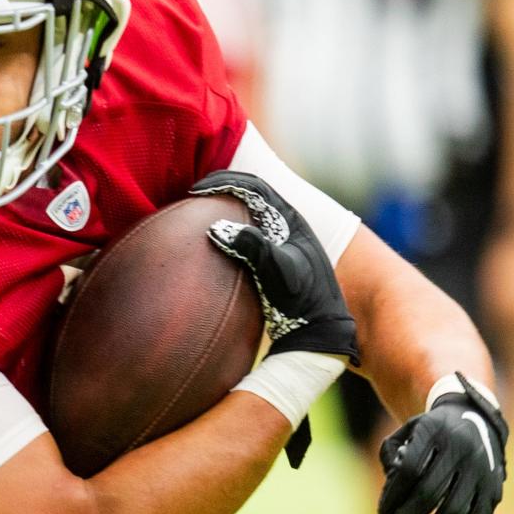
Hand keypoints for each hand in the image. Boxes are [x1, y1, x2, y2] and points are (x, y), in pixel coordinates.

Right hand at [191, 170, 358, 362]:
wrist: (320, 331)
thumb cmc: (305, 301)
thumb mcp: (281, 272)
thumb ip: (254, 248)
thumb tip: (216, 227)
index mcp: (290, 220)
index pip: (255, 187)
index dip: (225, 182)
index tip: (198, 190)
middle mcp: (284, 226)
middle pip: (248, 195)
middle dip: (221, 190)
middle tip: (192, 197)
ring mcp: (277, 242)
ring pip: (245, 215)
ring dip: (222, 209)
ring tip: (196, 214)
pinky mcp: (269, 260)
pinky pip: (243, 235)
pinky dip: (224, 231)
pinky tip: (208, 244)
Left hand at [377, 373, 507, 513]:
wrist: (474, 420)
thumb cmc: (429, 433)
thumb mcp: (406, 432)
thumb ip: (391, 457)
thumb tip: (388, 506)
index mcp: (435, 431)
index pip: (411, 468)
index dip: (394, 494)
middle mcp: (462, 451)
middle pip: (430, 494)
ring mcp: (481, 474)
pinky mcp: (493, 494)